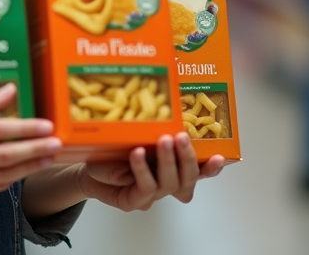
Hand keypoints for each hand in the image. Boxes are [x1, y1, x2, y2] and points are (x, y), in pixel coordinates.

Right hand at [0, 84, 61, 206]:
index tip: (46, 126)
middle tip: (56, 144)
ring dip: (28, 167)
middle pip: (5, 154)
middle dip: (35, 149)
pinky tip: (22, 170)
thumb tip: (10, 90)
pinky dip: (10, 179)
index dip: (25, 128)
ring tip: (47, 158)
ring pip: (2, 175)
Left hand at [75, 134, 224, 210]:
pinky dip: (143, 168)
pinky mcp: (134, 201)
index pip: (198, 171)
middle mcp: (166, 184)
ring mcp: (151, 195)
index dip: (211, 167)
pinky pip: (145, 186)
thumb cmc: (114, 150)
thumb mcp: (138, 135)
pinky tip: (137, 153)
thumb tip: (169, 108)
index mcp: (173, 169)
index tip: (221, 156)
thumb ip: (154, 130)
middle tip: (182, 137)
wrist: (87, 167)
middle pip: (188, 179)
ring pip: (170, 184)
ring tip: (164, 140)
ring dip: (168, 160)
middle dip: (189, 157)